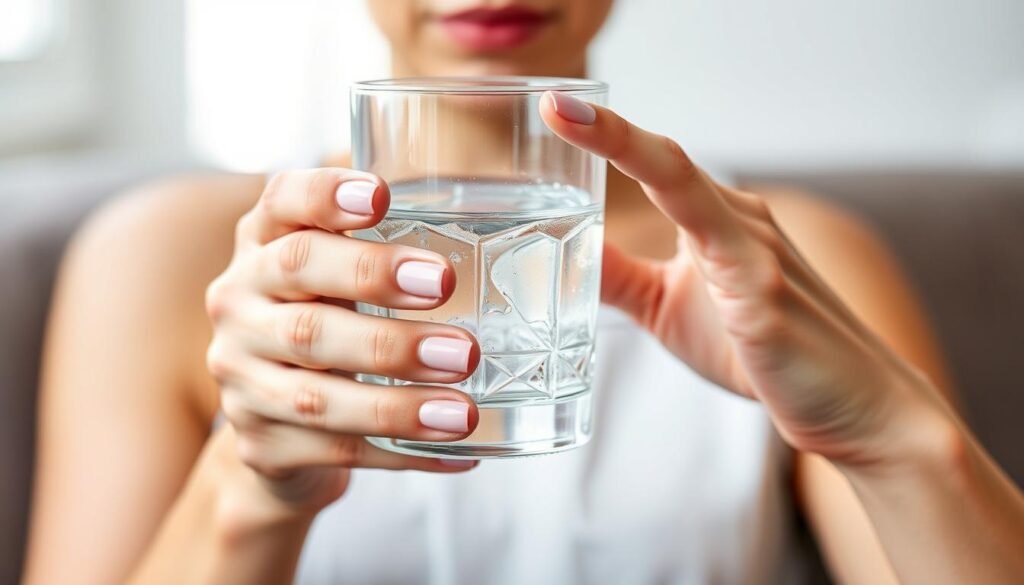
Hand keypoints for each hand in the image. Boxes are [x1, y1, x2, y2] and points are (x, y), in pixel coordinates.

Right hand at [205, 169, 480, 515]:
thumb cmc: (332, 324)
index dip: (325, 194)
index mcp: (264, 245)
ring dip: (396, 399)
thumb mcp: (344, 277)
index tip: (381, 195)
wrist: (280, 429)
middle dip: (374, 280)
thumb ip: (392, 244)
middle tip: (444, 287)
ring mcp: (242, 378)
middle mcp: (240, 303)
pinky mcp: (261, 445)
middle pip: (299, 279)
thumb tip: (504, 232)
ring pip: (316, 387)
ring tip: (462, 407)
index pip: (282, 201)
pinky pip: (338, 452)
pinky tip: (456, 450)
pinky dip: (402, 452)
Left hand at [540, 92, 949, 466]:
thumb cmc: (764, 355)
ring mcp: (754, 247)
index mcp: (715, 222)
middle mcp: (738, 220)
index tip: (553, 109)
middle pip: (666, 160)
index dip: (604, 134)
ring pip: (683, 180)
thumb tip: (568, 249)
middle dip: (606, 129)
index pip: (654, 165)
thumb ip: (621, 277)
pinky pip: (710, 233)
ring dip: (627, 147)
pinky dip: (672, 201)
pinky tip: (637, 183)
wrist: (855, 406)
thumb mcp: (668, 309)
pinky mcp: (763, 286)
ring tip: (570, 120)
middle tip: (551, 104)